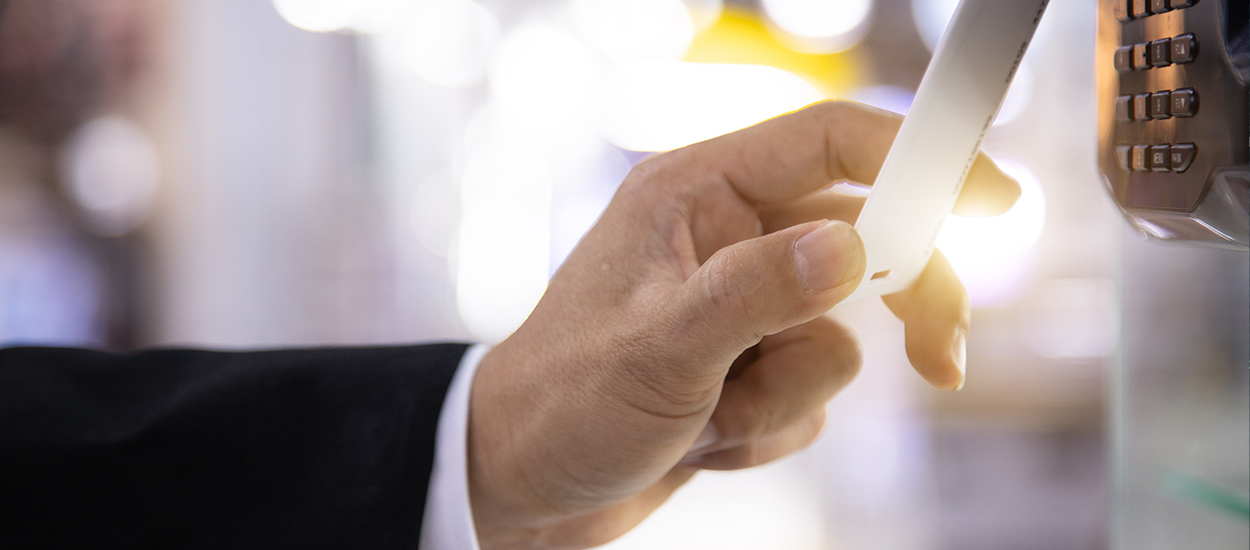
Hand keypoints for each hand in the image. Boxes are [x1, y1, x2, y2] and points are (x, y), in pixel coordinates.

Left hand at [467, 101, 1019, 548]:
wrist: (522, 487)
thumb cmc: (561, 402)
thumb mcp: (657, 349)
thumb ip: (756, 293)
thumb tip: (853, 246)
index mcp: (695, 196)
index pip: (831, 143)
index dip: (919, 158)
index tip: (995, 199)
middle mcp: (725, 240)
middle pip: (864, 240)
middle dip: (901, 303)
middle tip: (940, 356)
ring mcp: (740, 308)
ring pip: (838, 336)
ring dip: (784, 395)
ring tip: (707, 417)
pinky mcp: (746, 366)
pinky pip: (812, 393)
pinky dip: (770, 428)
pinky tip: (702, 440)